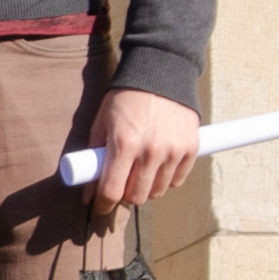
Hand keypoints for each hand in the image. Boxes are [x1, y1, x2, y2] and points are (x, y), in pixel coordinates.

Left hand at [78, 89, 200, 214]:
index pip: (112, 191)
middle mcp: (151, 150)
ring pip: (157, 191)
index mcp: (124, 143)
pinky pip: (177, 181)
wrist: (160, 73)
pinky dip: (165, 180)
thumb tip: (87, 194)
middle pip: (137, 196)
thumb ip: (93, 159)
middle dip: (125, 196)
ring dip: (145, 188)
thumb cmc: (124, 99)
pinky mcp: (191, 148)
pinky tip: (157, 167)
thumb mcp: (101, 124)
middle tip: (121, 185)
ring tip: (139, 173)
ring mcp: (173, 150)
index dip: (103, 204)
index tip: (100, 205)